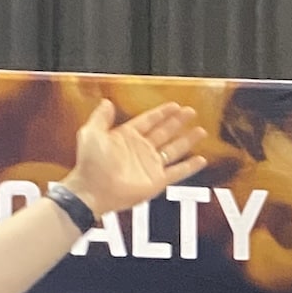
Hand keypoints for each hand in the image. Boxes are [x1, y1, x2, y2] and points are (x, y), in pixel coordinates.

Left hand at [64, 100, 205, 219]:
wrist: (93, 190)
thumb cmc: (90, 164)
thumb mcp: (91, 133)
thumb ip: (101, 117)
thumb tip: (106, 102)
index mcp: (127, 137)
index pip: (149, 120)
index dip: (162, 113)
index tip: (174, 105)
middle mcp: (141, 150)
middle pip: (165, 132)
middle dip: (178, 122)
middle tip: (191, 112)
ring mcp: (150, 165)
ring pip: (174, 149)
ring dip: (188, 140)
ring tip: (200, 131)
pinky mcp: (157, 181)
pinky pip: (177, 172)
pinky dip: (190, 167)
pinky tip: (200, 160)